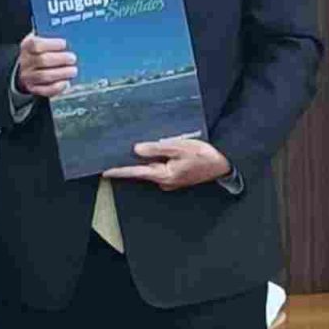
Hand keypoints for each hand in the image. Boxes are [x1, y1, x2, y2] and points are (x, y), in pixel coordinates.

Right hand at [16, 32, 76, 97]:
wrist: (25, 67)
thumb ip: (50, 37)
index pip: (36, 44)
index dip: (52, 44)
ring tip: (73, 70)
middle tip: (72, 58)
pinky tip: (66, 83)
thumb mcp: (40, 40)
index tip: (64, 44)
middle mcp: (25, 62)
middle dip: (60, 59)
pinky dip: (57, 87)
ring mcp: (28, 76)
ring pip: (44, 76)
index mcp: (26, 46)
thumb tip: (69, 36)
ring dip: (61, 73)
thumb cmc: (38, 51)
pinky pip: (44, 90)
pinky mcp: (33, 88)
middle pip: (42, 60)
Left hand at [102, 139, 231, 191]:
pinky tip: (154, 152)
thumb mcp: (179, 147)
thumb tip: (136, 150)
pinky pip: (160, 169)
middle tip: (116, 153)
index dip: (119, 171)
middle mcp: (164, 181)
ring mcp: (170, 181)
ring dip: (143, 161)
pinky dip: (155, 161)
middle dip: (130, 163)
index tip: (104, 171)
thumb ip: (156, 149)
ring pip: (151, 170)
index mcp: (163, 175)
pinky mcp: (175, 178)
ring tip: (134, 149)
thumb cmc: (203, 156)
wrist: (223, 165)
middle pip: (142, 171)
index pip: (135, 173)